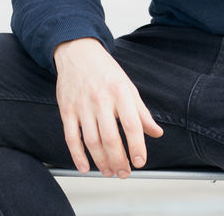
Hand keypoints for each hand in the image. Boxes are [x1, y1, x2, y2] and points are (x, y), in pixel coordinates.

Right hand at [54, 38, 163, 177]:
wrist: (77, 52)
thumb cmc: (104, 70)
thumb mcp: (128, 86)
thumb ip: (142, 112)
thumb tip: (156, 132)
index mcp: (120, 92)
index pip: (131, 125)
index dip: (137, 147)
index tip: (140, 161)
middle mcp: (100, 99)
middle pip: (110, 138)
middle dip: (119, 161)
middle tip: (124, 172)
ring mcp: (81, 105)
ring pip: (91, 141)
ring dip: (101, 161)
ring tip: (109, 171)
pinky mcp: (66, 110)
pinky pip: (71, 138)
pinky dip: (77, 156)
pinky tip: (85, 166)